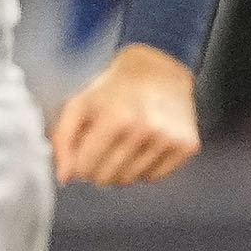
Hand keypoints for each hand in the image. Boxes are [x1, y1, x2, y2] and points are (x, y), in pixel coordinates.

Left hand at [50, 46, 202, 185]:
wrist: (159, 70)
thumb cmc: (114, 88)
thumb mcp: (80, 104)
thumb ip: (63, 140)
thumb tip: (64, 177)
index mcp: (116, 117)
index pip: (86, 168)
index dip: (80, 162)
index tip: (85, 149)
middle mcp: (145, 129)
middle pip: (107, 178)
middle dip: (99, 167)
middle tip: (104, 146)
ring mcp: (169, 139)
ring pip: (131, 180)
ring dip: (122, 168)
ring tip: (124, 143)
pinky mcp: (186, 145)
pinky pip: (155, 177)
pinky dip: (145, 168)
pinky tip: (144, 146)